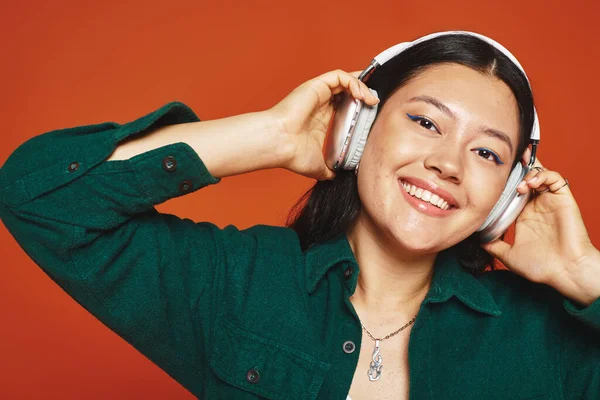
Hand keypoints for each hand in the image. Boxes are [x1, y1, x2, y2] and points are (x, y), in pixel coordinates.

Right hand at [268, 69, 378, 180]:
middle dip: (365, 93)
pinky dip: (354, 82)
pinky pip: (340, 76)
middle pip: (348, 89)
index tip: (372, 113)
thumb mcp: (319, 166)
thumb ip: (329, 169)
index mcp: (323, 118)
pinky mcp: (316, 85)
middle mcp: (321, 104)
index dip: (361, 106)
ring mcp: (318, 93)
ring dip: (362, 87)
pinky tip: (361, 95)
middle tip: (375, 103)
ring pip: (346, 80)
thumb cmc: (293, 154)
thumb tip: (337, 176)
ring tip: (371, 99)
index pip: (346, 105)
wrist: (280, 145)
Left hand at [481, 148, 599, 305]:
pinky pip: (555, 178)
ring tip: (519, 186)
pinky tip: (530, 184)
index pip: (512, 190)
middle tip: (503, 167)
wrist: (566, 273)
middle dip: (515, 168)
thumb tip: (476, 240)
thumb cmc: (541, 267)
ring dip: (527, 173)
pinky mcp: (563, 199)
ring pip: (539, 173)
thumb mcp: (509, 256)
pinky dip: (542, 175)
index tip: (489, 178)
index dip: (503, 182)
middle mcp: (536, 205)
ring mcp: (549, 201)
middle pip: (525, 177)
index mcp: (523, 214)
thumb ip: (493, 246)